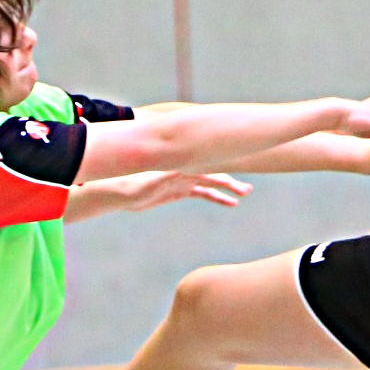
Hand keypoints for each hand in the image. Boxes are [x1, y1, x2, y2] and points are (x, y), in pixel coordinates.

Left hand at [123, 170, 252, 210]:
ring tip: (244, 194)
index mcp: (181, 167)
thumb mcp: (150, 182)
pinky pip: (203, 193)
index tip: (238, 168)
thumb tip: (180, 171)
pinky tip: (230, 203)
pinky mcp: (181, 190)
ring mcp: (184, 180)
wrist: (123, 193)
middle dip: (230, 182)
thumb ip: (166, 176)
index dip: (222, 166)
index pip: (207, 165)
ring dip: (227, 188)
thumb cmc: (133, 185)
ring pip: (211, 183)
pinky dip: (217, 197)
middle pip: (212, 174)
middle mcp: (185, 171)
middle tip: (247, 191)